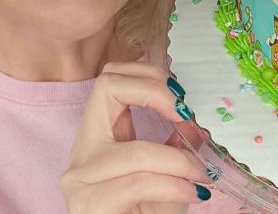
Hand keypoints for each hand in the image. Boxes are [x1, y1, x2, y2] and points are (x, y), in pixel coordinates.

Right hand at [61, 62, 210, 213]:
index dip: (149, 76)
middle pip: (107, 87)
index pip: (111, 77)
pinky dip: (173, 186)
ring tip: (199, 175)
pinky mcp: (87, 206)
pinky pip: (138, 185)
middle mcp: (81, 150)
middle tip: (188, 115)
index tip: (184, 99)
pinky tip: (192, 193)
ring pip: (137, 152)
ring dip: (179, 162)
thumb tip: (197, 118)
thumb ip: (175, 144)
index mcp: (99, 135)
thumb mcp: (167, 174)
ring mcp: (79, 179)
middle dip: (156, 93)